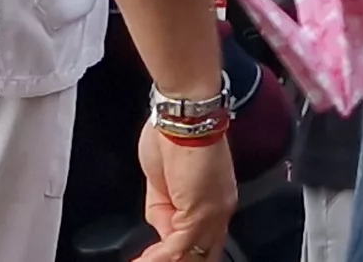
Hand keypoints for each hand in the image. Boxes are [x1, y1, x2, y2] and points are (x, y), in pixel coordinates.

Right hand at [133, 116, 236, 261]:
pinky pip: (179, 247)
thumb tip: (162, 232)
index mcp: (215, 202)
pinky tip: (142, 260)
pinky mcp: (199, 213)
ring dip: (162, 260)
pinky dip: (157, 257)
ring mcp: (212, 214)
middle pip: (204, 254)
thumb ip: (164, 210)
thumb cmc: (171, 135)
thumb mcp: (161, 183)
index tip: (157, 256)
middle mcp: (220, 212)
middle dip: (181, 259)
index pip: (204, 241)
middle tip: (150, 260)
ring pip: (192, 255)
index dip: (184, 254)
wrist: (183, 115)